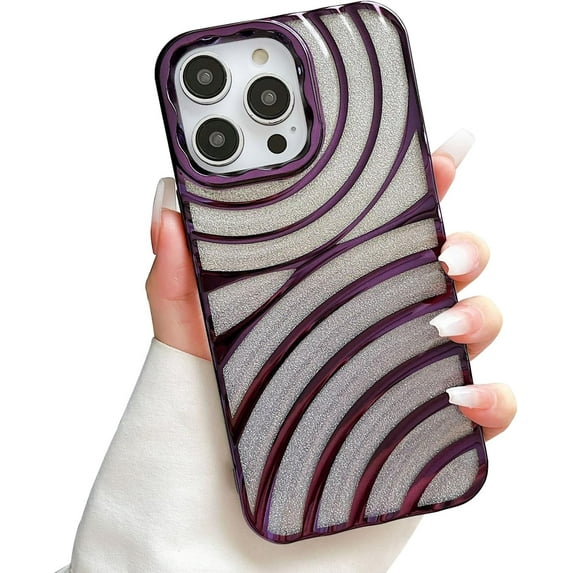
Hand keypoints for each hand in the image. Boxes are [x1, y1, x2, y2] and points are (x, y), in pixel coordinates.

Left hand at [147, 130, 515, 440]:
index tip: (438, 158)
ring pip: (476, 320)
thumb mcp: (189, 326)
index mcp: (336, 278)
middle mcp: (381, 312)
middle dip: (464, 245)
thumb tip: (168, 209)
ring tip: (445, 323)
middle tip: (443, 252)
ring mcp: (410, 362)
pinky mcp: (426, 419)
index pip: (390, 220)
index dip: (423, 182)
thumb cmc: (216, 392)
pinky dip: (490, 399)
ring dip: (477, 314)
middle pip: (449, 262)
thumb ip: (174, 273)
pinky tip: (462, 397)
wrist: (228, 474)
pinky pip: (484, 405)